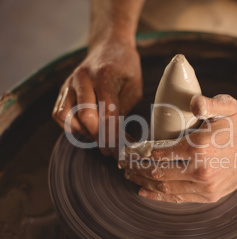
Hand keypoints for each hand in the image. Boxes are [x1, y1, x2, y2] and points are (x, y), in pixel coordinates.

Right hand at [52, 39, 142, 154]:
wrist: (108, 46)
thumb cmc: (125, 68)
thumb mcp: (134, 87)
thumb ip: (124, 109)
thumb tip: (118, 137)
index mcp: (104, 75)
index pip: (107, 112)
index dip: (112, 134)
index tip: (118, 149)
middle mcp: (82, 78)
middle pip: (85, 116)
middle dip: (98, 137)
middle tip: (109, 148)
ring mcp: (69, 83)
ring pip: (67, 117)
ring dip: (83, 132)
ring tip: (98, 136)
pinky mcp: (62, 89)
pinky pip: (59, 114)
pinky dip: (70, 126)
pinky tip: (86, 128)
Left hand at [121, 94, 236, 202]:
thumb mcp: (226, 105)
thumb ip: (207, 103)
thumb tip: (193, 102)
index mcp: (200, 147)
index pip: (157, 153)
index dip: (137, 153)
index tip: (126, 151)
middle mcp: (202, 170)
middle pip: (158, 172)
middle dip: (136, 169)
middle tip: (123, 165)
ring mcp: (207, 186)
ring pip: (166, 188)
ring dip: (144, 183)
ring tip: (130, 177)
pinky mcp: (211, 195)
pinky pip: (180, 198)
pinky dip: (159, 196)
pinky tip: (146, 192)